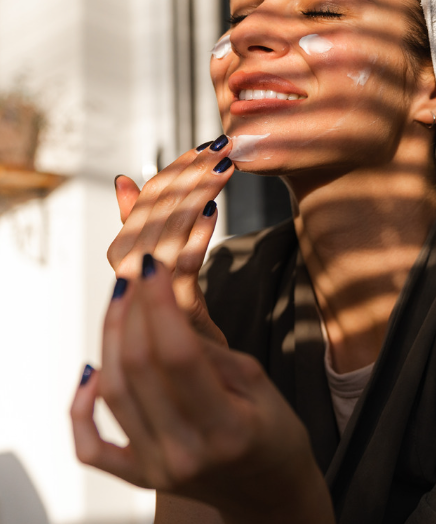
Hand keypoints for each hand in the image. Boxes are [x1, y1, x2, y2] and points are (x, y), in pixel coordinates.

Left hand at [70, 256, 336, 523]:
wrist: (270, 492)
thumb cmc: (275, 436)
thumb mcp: (260, 383)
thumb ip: (211, 353)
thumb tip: (167, 316)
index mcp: (224, 429)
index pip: (178, 355)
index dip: (161, 305)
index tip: (155, 268)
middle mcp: (183, 454)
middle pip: (138, 369)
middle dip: (133, 311)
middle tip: (137, 274)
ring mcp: (156, 469)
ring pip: (113, 393)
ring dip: (110, 339)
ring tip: (122, 302)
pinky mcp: (140, 476)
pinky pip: (92, 445)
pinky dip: (80, 407)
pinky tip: (89, 370)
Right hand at [108, 136, 232, 342]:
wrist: (200, 377)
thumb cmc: (183, 316)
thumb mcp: (165, 267)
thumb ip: (142, 226)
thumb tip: (124, 180)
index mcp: (128, 257)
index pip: (147, 202)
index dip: (175, 171)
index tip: (205, 146)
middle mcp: (132, 275)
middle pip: (156, 213)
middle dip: (190, 174)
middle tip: (221, 146)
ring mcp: (152, 297)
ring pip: (167, 235)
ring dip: (196, 195)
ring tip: (223, 166)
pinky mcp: (177, 315)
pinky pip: (183, 270)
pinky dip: (196, 237)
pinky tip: (213, 211)